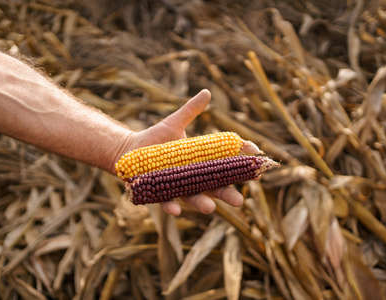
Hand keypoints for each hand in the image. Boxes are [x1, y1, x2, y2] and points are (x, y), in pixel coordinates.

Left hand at [118, 89, 261, 215]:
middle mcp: (193, 179)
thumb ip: (191, 111)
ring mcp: (177, 187)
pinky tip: (176, 210)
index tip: (254, 158)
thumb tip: (207, 92)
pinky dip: (171, 207)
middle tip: (240, 201)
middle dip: (227, 195)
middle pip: (214, 188)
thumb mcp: (174, 123)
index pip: (226, 165)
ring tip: (211, 208)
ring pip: (193, 199)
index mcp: (201, 163)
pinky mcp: (159, 193)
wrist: (130, 151)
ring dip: (202, 204)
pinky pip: (166, 203)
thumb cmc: (155, 139)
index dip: (240, 164)